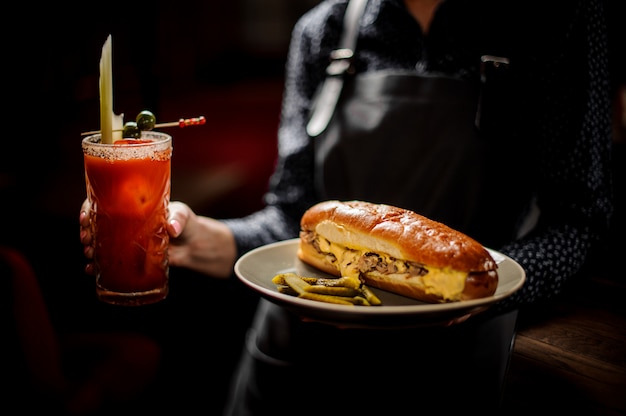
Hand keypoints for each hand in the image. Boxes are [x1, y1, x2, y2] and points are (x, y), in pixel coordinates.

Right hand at [79, 199, 236, 278]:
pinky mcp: (131, 258)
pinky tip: (91, 270)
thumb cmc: (186, 223)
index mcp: (132, 207)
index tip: (86, 217)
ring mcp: (126, 241)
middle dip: (86, 230)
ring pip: (99, 242)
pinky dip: (98, 265)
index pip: (103, 202)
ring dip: (90, 247)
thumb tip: (172, 228)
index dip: (89, 208)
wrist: (194, 245)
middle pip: (96, 222)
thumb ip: (178, 219)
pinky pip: (110, 261)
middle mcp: (124, 223)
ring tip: (89, 254)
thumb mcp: (183, 215)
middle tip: (86, 238)